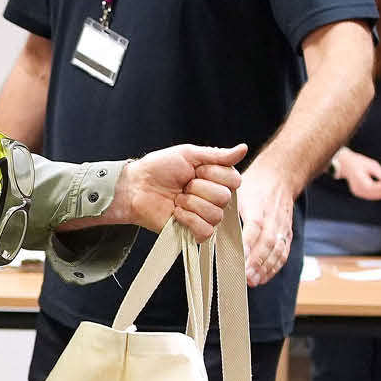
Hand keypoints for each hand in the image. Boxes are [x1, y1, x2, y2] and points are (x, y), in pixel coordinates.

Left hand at [110, 143, 245, 238]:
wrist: (136, 187)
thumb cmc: (158, 168)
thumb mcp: (189, 154)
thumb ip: (217, 155)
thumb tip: (244, 148)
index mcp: (216, 178)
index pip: (234, 180)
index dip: (213, 174)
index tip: (195, 170)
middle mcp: (214, 198)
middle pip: (224, 198)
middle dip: (199, 189)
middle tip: (184, 185)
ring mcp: (204, 216)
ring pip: (216, 215)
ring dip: (191, 204)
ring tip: (178, 199)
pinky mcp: (193, 232)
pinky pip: (206, 231)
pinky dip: (189, 220)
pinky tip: (177, 213)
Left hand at [235, 161, 298, 285]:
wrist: (281, 176)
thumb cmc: (255, 185)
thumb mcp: (238, 190)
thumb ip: (226, 207)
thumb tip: (208, 225)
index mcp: (259, 206)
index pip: (255, 227)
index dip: (248, 243)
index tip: (240, 257)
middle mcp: (274, 218)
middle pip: (268, 242)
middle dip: (257, 262)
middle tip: (246, 277)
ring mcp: (283, 227)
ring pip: (277, 250)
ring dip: (266, 268)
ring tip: (253, 281)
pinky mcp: (287, 234)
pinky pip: (283, 253)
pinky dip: (274, 267)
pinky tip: (263, 278)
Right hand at [334, 150, 380, 201]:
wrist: (346, 164)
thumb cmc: (358, 163)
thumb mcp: (372, 165)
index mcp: (360, 182)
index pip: (376, 187)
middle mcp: (359, 190)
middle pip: (377, 194)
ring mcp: (359, 193)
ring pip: (376, 196)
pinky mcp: (361, 193)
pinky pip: (373, 195)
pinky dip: (380, 193)